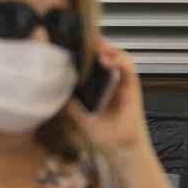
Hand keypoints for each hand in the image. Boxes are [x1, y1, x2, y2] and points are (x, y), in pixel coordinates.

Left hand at [67, 39, 150, 159]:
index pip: (94, 63)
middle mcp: (113, 82)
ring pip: (119, 57)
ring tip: (96, 44)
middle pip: (107, 56)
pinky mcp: (133, 87)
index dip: (87, 51)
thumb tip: (54, 91)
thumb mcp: (80, 117)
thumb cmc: (104, 136)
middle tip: (83, 38)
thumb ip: (70, 104)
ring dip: (109, 49)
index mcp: (100, 87)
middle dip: (97, 45)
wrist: (121, 150)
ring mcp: (123, 83)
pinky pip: (129, 69)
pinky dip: (120, 61)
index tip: (74, 42)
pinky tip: (108, 59)